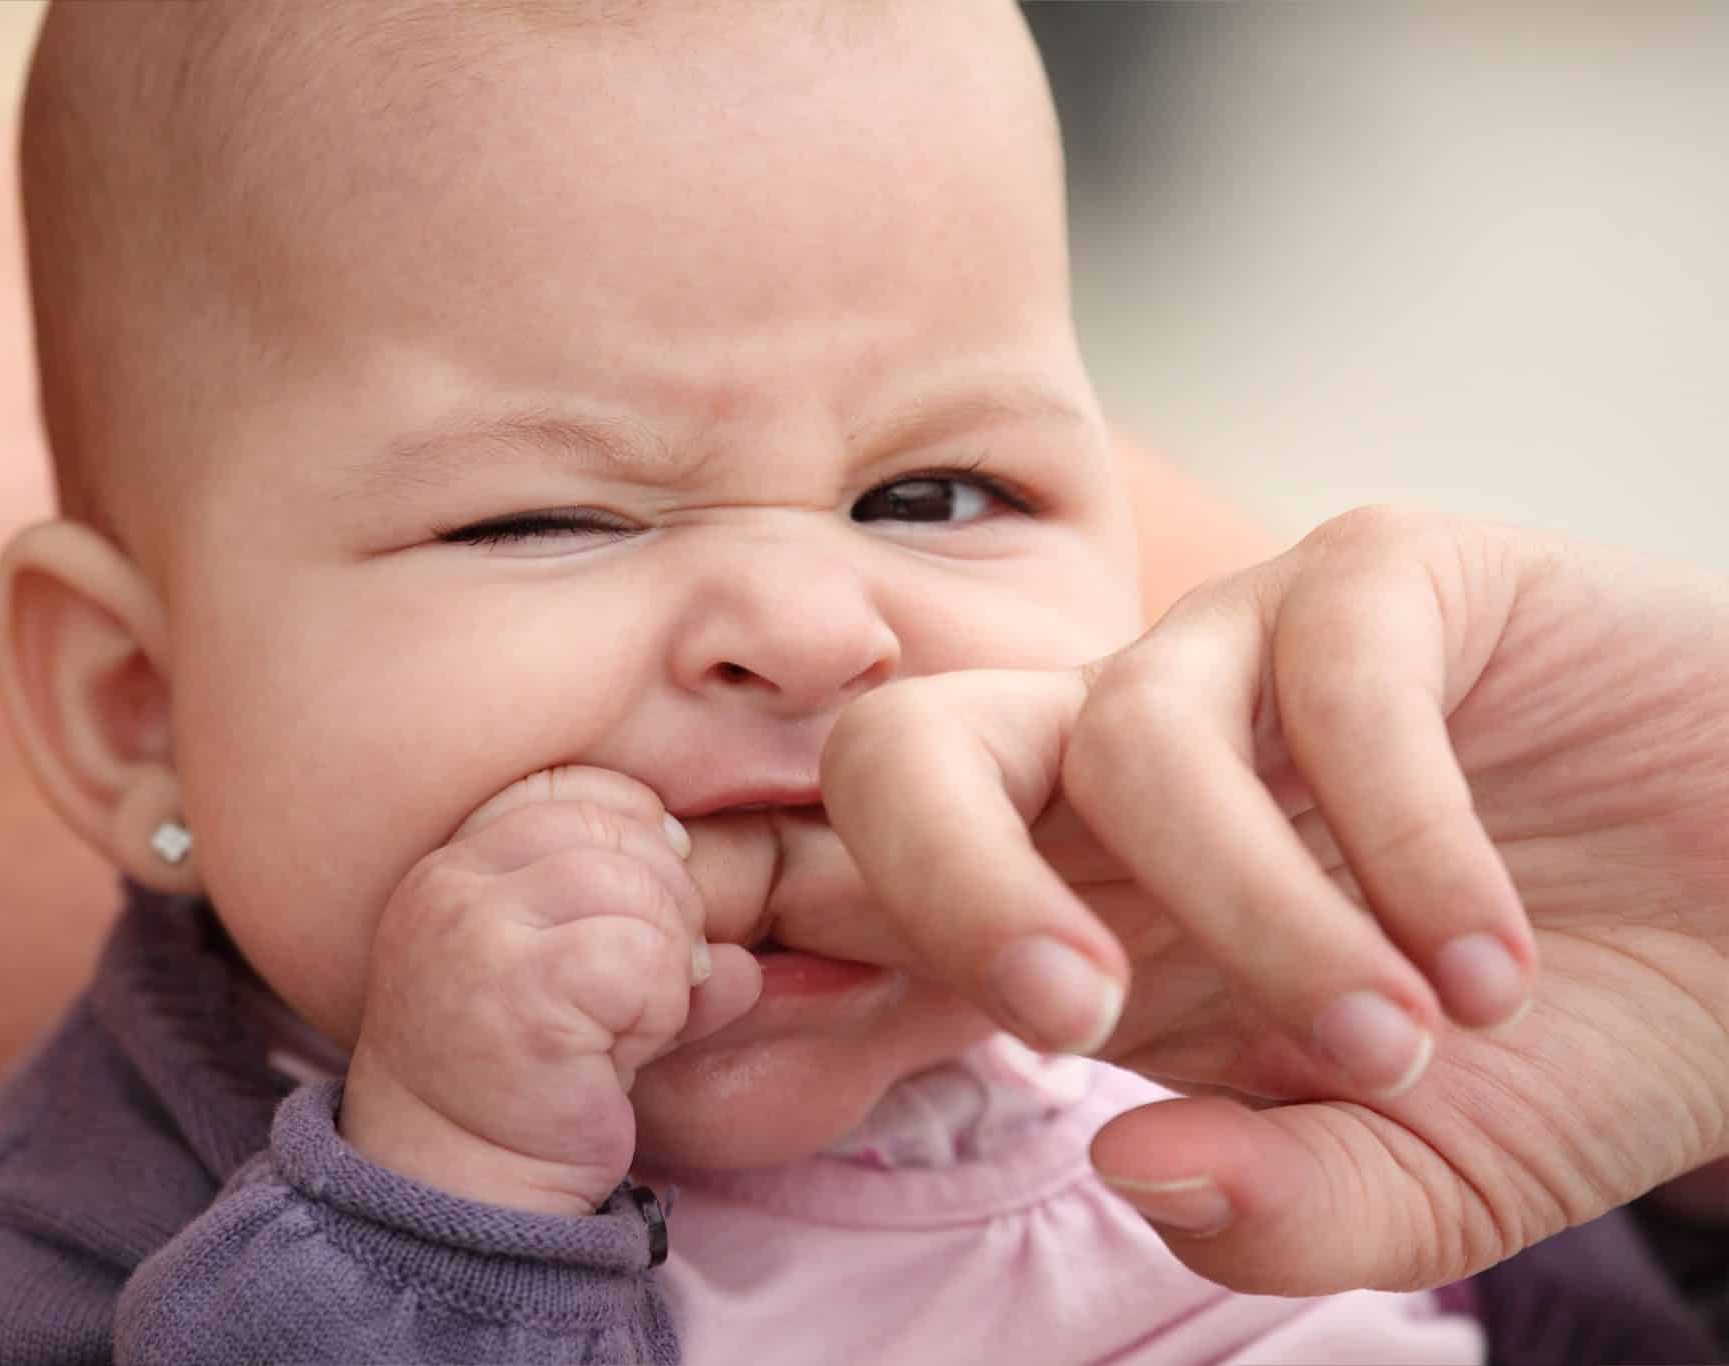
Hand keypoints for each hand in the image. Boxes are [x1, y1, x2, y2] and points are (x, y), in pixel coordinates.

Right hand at [340, 767, 761, 1214]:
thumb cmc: (513, 1088)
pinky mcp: (523, 992)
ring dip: (667, 962)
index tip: (659, 890)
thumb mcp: (565, 987)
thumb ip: (644, 940)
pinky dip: (660, 1008)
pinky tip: (623, 1054)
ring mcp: (479, 934)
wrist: (450, 1195)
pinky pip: (643, 959)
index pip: (567, 786)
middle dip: (667, 899)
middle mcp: (453, 885)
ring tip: (632, 1023)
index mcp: (453, 866)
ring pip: (636, 890)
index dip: (635, 824)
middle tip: (657, 981)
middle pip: (612, 830)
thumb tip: (746, 959)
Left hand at [822, 507, 1728, 1292]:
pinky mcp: (1386, 575)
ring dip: (1262, 913)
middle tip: (1073, 1016)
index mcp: (1090, 905)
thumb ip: (1276, 1209)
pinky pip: (1329, 670)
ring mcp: (1246, 653)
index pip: (877, 890)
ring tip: (1408, 1039)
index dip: (837, 959)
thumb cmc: (1572, 1047)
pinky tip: (1496, 960)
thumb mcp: (1419, 1181)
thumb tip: (1127, 1165)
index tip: (911, 1057)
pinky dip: (1406, 836)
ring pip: (1132, 734)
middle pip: (904, 745)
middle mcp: (1127, 763)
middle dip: (937, 872)